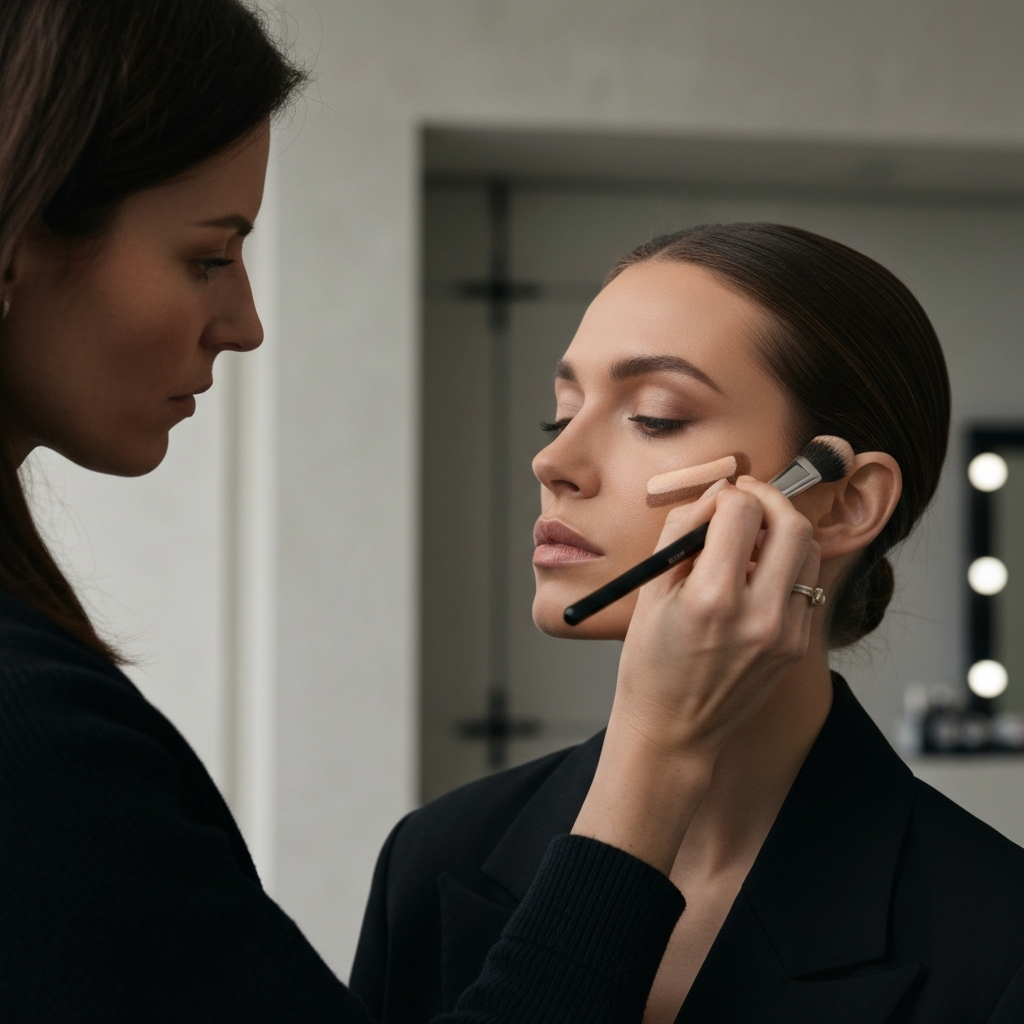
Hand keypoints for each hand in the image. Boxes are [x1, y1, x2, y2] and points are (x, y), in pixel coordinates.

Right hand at [572, 477, 819, 873]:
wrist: (674, 729)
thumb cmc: (651, 663)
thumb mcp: (651, 590)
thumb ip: (682, 532)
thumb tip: (715, 494)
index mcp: (712, 597)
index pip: (742, 511)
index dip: (727, 496)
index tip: (715, 503)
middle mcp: (758, 614)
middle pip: (792, 524)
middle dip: (768, 500)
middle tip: (746, 501)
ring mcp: (785, 633)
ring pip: (808, 551)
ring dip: (782, 531)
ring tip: (749, 541)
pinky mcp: (797, 646)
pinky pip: (804, 585)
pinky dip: (784, 567)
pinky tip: (754, 578)